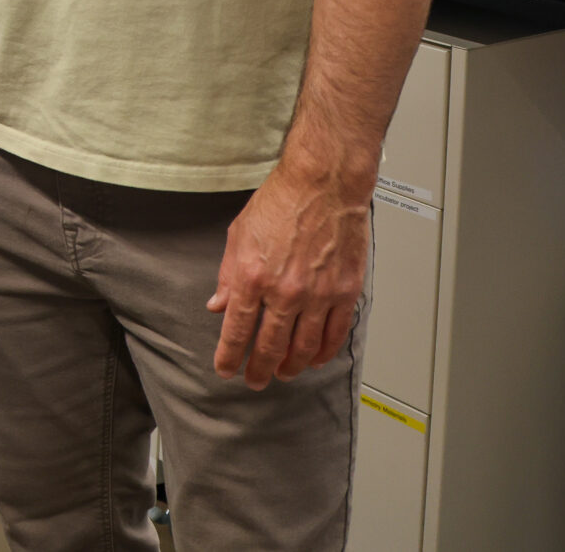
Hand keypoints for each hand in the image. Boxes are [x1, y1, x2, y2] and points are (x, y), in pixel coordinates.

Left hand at [207, 164, 370, 389]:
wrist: (323, 184)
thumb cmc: (281, 202)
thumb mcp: (239, 234)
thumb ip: (228, 275)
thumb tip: (219, 305)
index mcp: (253, 277)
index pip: (237, 330)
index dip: (229, 356)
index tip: (225, 369)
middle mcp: (285, 291)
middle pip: (270, 346)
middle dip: (259, 369)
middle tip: (254, 381)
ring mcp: (318, 294)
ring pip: (304, 347)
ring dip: (291, 366)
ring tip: (283, 373)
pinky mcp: (345, 292)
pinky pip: (335, 334)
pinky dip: (324, 352)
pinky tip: (315, 359)